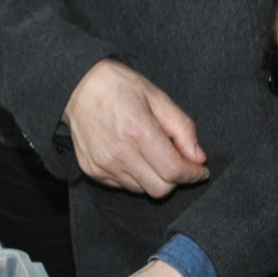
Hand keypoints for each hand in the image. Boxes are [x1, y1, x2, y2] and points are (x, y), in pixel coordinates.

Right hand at [62, 59, 207, 198]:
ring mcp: (104, 165)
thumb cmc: (119, 86)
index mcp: (139, 132)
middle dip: (174, 179)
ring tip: (150, 153)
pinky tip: (131, 155)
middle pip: (160, 189)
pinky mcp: (93, 171)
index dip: (192, 174)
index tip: (200, 171)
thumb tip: (198, 157)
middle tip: (176, 161)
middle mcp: (119, 154)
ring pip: (142, 190)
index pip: (173, 171)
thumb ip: (182, 128)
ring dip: (153, 177)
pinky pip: (123, 186)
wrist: (77, 87)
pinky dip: (135, 176)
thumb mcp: (157, 97)